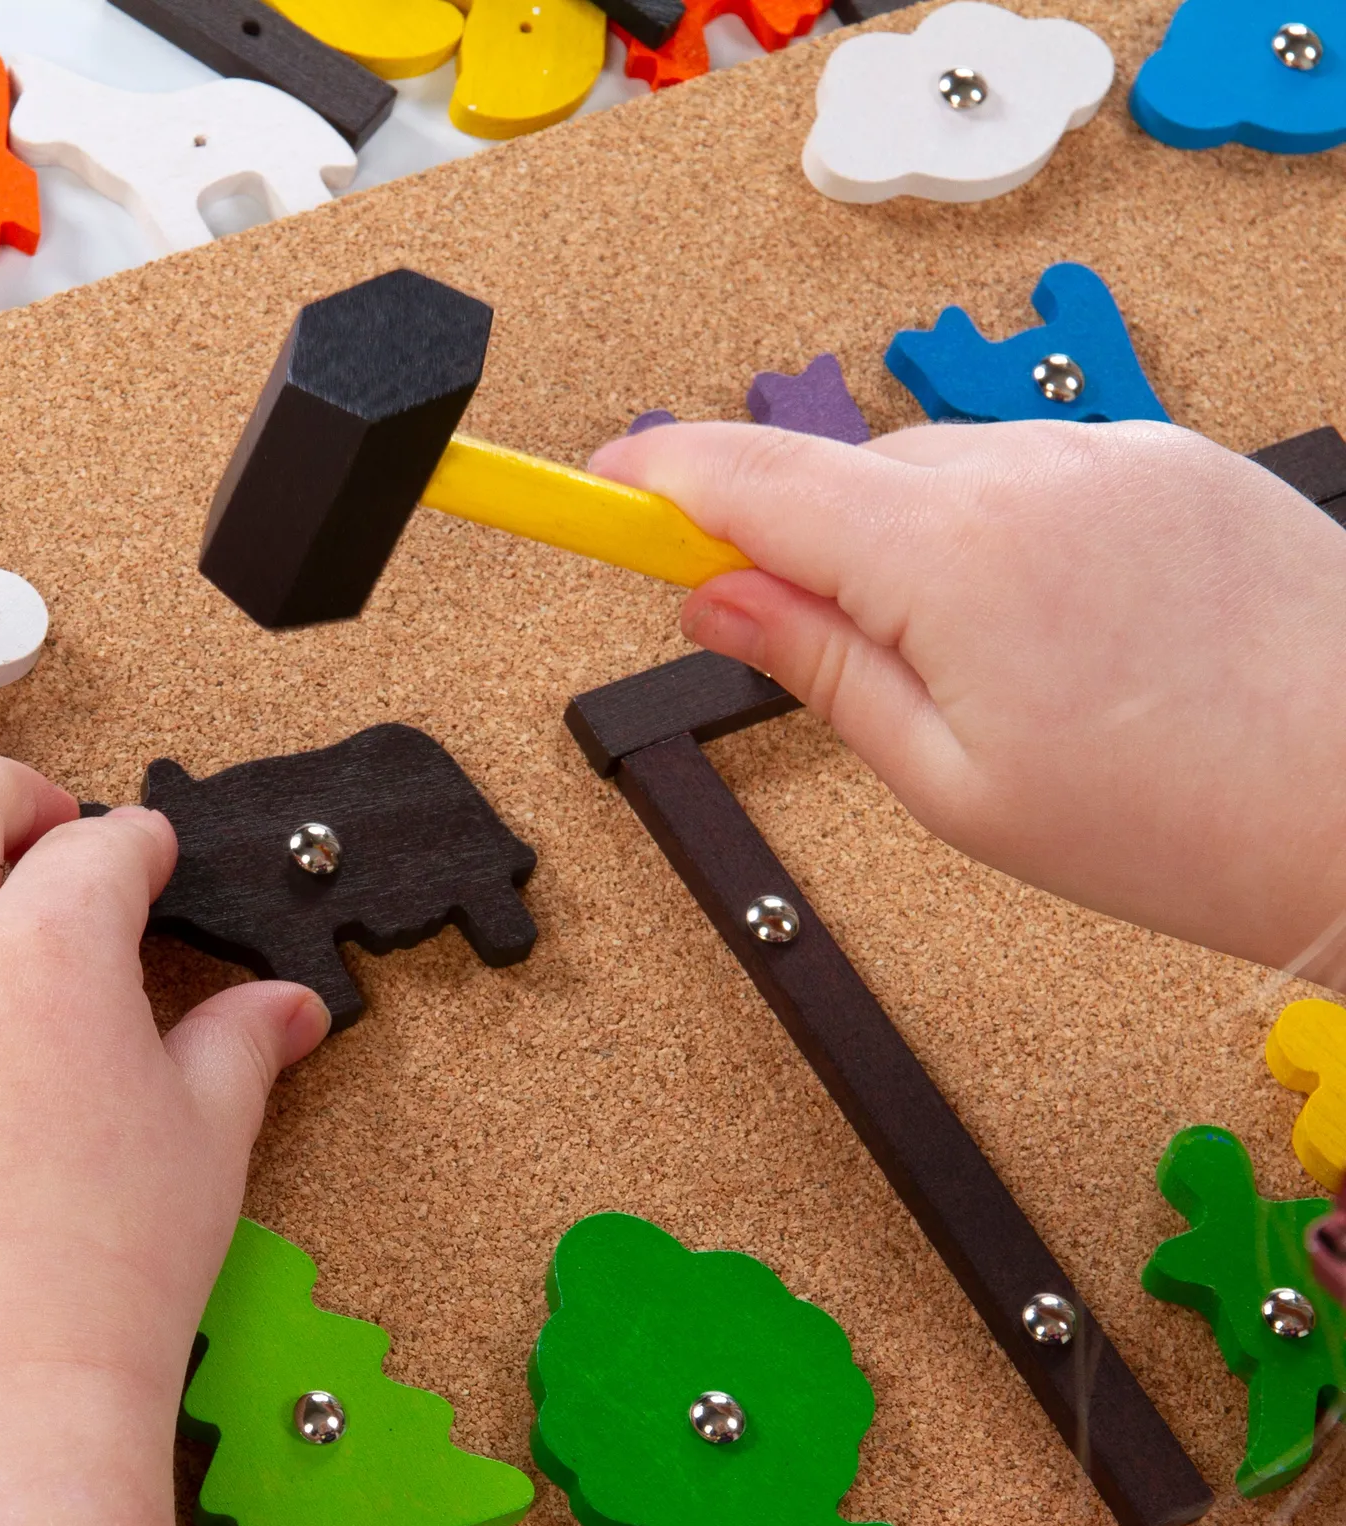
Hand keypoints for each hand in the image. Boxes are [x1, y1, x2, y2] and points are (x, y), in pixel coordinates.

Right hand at [594, 420, 1345, 983]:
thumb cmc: (1182, 820)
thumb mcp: (949, 780)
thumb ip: (817, 667)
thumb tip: (714, 600)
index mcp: (955, 555)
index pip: (753, 479)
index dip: (655, 479)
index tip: (597, 485)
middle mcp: (1030, 469)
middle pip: (841, 473)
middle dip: (793, 543)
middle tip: (795, 644)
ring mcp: (1109, 451)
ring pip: (935, 471)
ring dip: (902, 546)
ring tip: (971, 672)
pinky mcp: (1169, 455)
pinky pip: (1027, 472)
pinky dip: (991, 532)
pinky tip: (1042, 630)